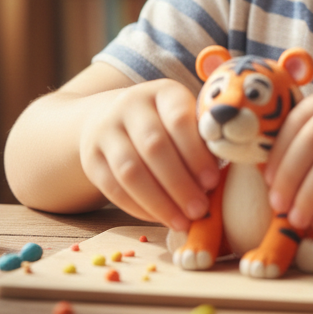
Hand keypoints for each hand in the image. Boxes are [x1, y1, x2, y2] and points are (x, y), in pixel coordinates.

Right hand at [78, 79, 220, 230]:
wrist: (110, 118)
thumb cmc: (165, 125)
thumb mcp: (184, 118)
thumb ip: (202, 140)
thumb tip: (221, 180)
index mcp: (163, 92)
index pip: (179, 119)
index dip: (196, 153)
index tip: (212, 182)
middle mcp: (130, 105)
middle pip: (154, 147)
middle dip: (180, 183)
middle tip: (200, 210)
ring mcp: (105, 130)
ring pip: (130, 171)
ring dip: (159, 201)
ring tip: (182, 221)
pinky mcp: (90, 158)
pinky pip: (113, 188)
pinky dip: (138, 208)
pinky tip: (159, 218)